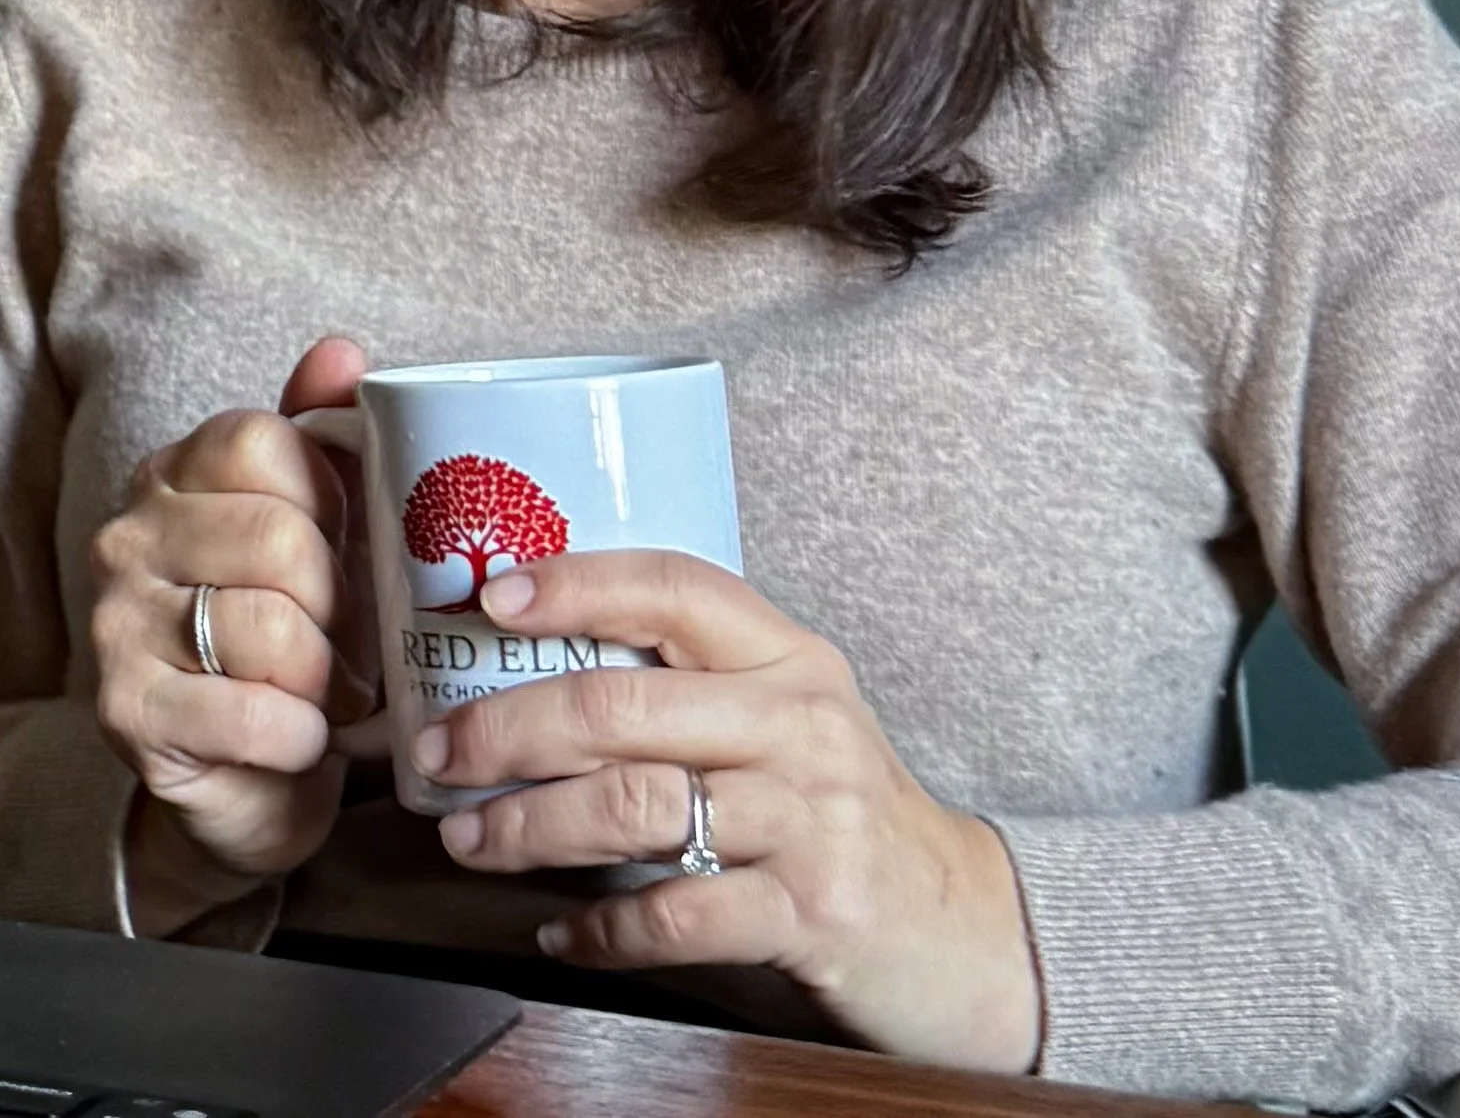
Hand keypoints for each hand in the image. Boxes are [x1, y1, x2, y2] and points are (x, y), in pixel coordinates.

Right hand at [90, 337, 374, 901]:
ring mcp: (117, 624)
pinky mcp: (126, 713)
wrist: (249, 769)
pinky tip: (304, 736)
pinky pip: (249, 712)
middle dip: (341, 598)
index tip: (348, 539)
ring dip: (327, 673)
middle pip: (277, 538)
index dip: (332, 495)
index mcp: (176, 473)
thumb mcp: (320, 524)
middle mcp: (129, 536)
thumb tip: (341, 351)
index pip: (265, 443)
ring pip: (267, 626)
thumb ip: (327, 432)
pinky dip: (300, 732)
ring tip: (334, 689)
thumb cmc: (296, 626)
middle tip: (355, 634)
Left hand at [415, 550, 1041, 1072]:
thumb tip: (548, 669)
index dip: (581, 584)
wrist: (961, 922)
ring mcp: (807, 817)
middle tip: (442, 749)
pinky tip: (562, 932)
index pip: (677, 589)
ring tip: (471, 839)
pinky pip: (675, 914)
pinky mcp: (809, 911)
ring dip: (531, 827)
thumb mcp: (791, 721)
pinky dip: (601, 929)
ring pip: (636, 805)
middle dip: (511, 726)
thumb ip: (696, 690)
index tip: (496, 594)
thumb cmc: (845, 810)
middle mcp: (800, 723)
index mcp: (790, 659)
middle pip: (627, 704)